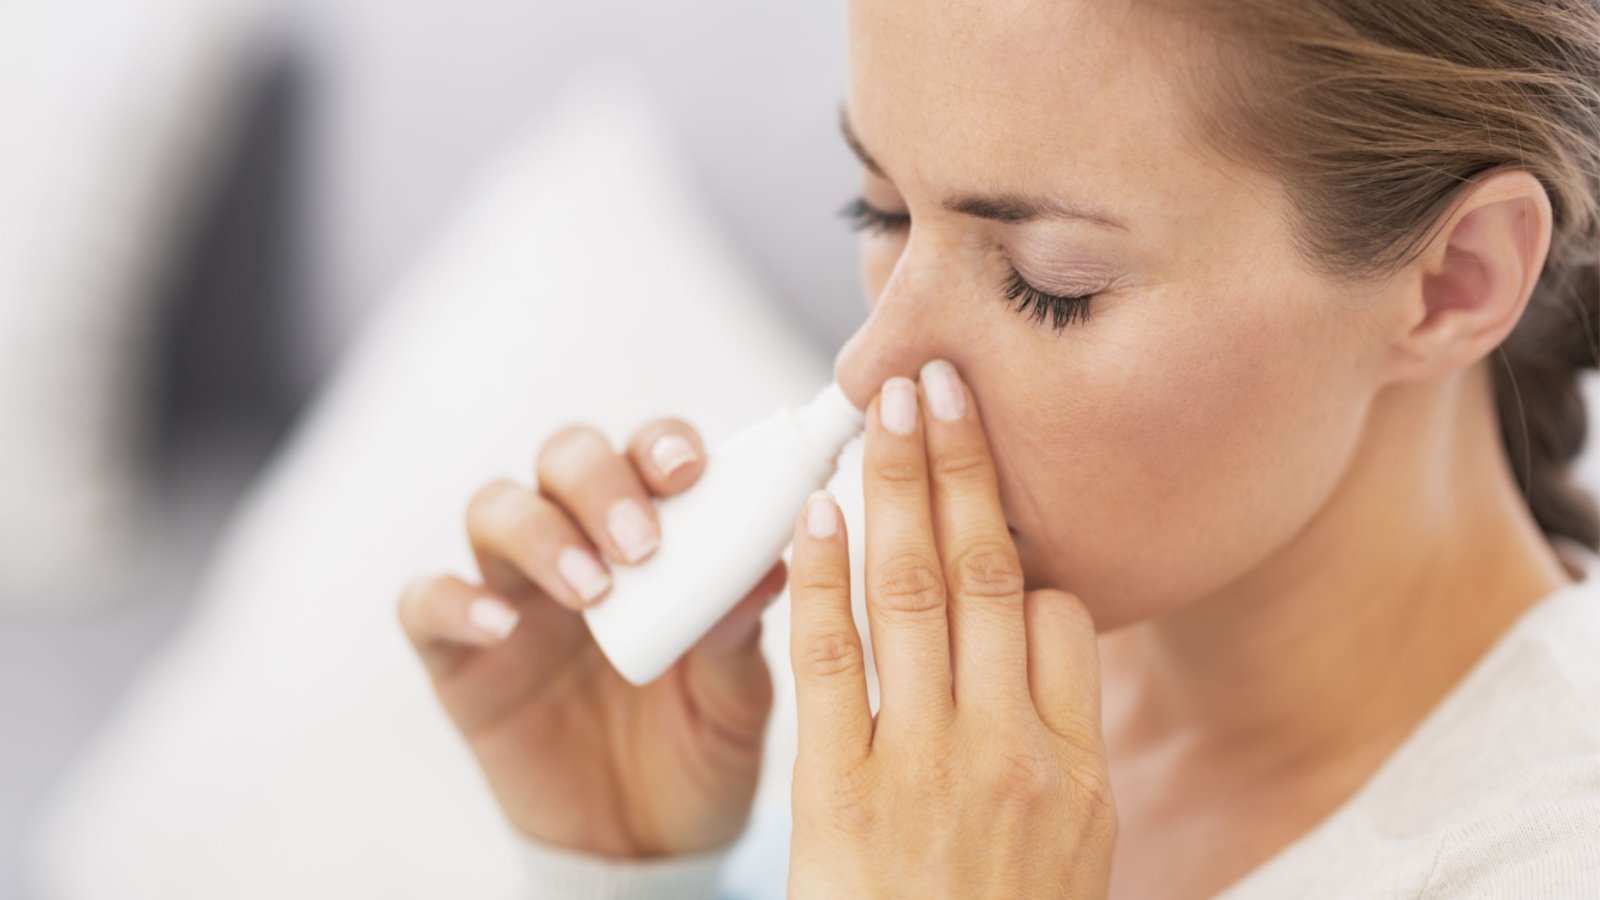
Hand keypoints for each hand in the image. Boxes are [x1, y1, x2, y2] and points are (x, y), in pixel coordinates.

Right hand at [397, 418, 785, 857]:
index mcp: (658, 536)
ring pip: (496, 509)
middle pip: (566, 459)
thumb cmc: (699, 749)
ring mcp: (515, 593)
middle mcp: (581, 544)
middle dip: (600, 481)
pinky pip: (429, 603)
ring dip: (540, 533)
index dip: (663, 444)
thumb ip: (739, 634)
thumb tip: (768, 567)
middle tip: (641, 542)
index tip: (689, 470)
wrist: (644, 845)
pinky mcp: (460, 654)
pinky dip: (457, 601)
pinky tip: (502, 628)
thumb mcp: (737, 700)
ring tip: (591, 593)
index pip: (650, 453)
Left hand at [786, 359, 1117, 897]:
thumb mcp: (1072, 858)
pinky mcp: (839, 795)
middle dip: (964, 466)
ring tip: (886, 409)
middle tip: (943, 377)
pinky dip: (821, 579)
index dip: (1022, 542)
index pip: (1059, 616)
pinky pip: (832, 661)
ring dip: (899, 491)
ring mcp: (924, 768)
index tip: (989, 482)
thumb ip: (1062, 749)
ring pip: (915, 594)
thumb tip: (1040, 639)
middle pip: (989, 573)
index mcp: (1077, 769)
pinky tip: (818, 514)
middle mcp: (1009, 752)